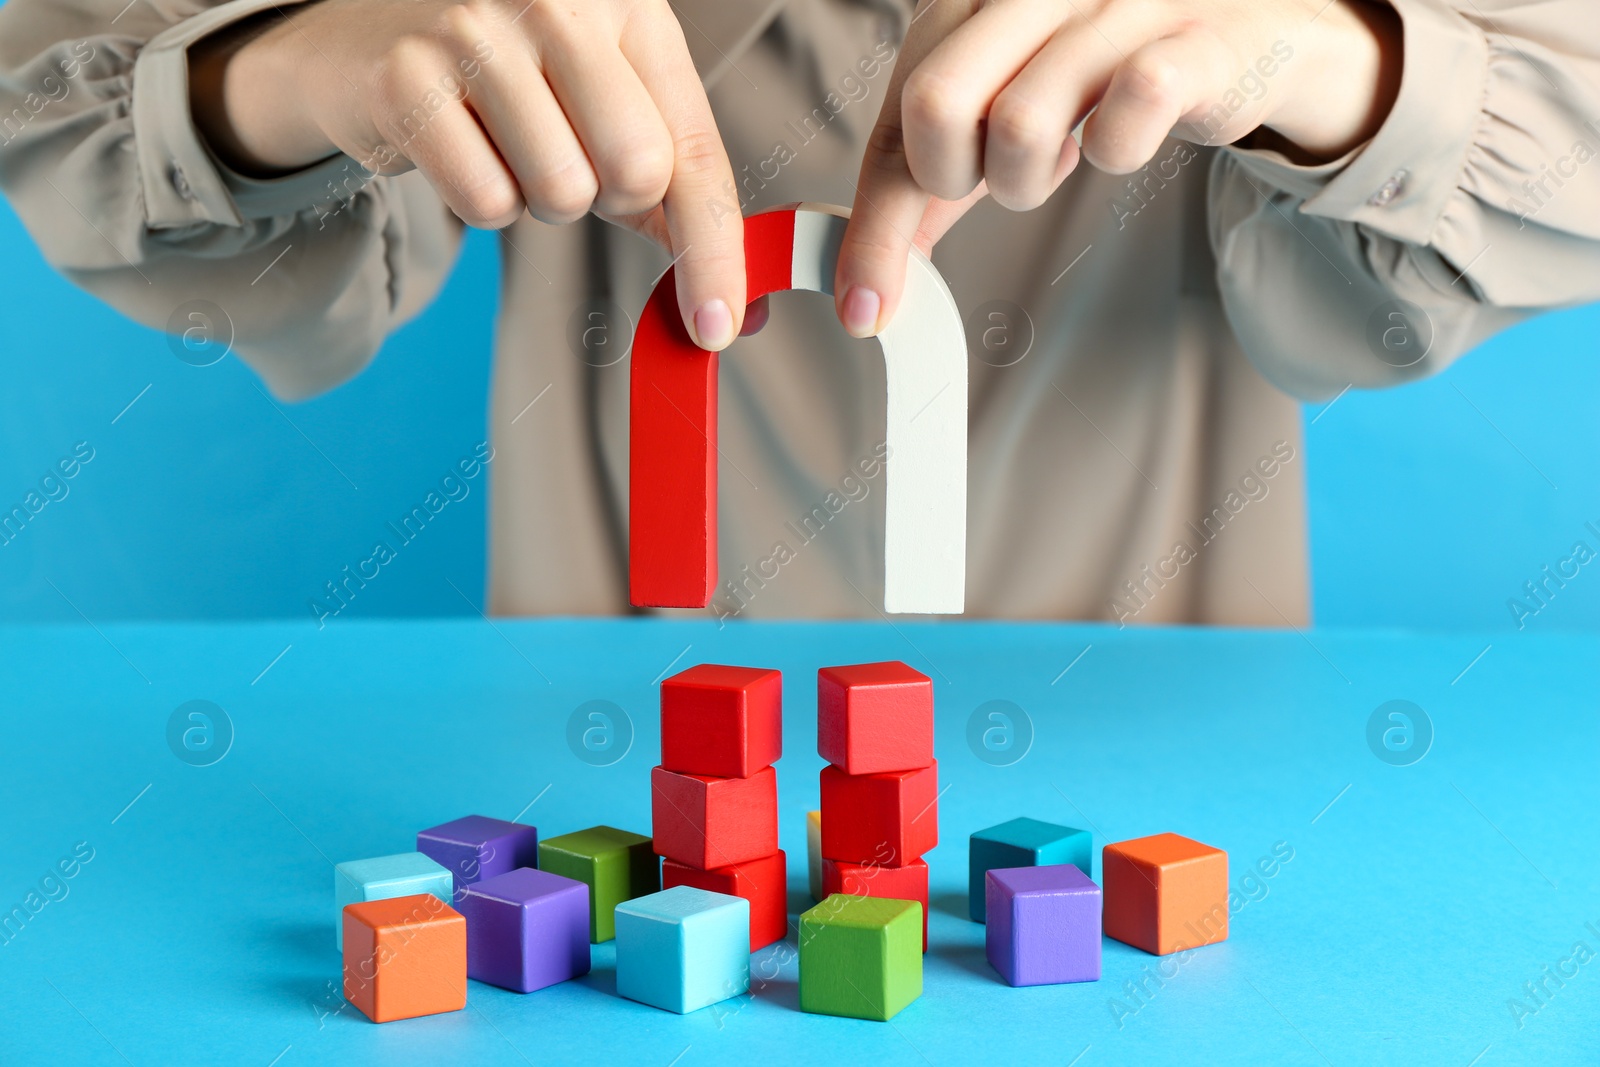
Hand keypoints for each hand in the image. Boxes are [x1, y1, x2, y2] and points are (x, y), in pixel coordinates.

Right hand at [191, 0, 745, 348]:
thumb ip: (673, 190)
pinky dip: (481, 198)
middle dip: (608, 198)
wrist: (370, 41)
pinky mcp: (410, 77)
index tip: (719, 326)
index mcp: (630, 4)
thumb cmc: (514, 82)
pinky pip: (486, 202)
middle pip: (637, 170)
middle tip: (567, 157)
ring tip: (507, 142)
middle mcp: (560, 0)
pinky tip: (461, 144)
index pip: (696, 149)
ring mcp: (478, 30)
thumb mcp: (609, 108)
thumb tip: (731, 301)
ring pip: (561, 192)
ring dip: (538, 198)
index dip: (715, 248)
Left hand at [833, 0, 1400, 336]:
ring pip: (1021, 121)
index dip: (874, 222)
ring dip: (1030, 178)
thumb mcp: (1008, 108)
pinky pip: (1131, 110)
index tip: (865, 307)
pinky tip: (1124, 137)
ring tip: (1064, 156)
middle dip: (952, 179)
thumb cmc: (1112, 68)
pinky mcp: (1196, 38)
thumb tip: (870, 271)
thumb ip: (937, 174)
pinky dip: (1117, 149)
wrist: (1252, 32)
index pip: (897, 115)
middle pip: (933, 103)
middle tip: (988, 187)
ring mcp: (1117, 3)